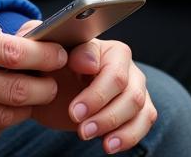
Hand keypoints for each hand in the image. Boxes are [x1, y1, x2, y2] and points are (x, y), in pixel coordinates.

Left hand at [19, 27, 156, 151]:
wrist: (50, 88)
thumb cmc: (49, 67)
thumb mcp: (45, 56)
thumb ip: (59, 46)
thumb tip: (87, 62)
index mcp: (106, 47)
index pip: (113, 70)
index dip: (95, 95)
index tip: (74, 111)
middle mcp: (125, 64)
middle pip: (129, 92)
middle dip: (105, 115)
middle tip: (81, 129)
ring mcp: (135, 85)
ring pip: (138, 107)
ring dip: (115, 126)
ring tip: (89, 136)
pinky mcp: (139, 107)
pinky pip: (145, 121)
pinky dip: (129, 136)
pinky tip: (108, 145)